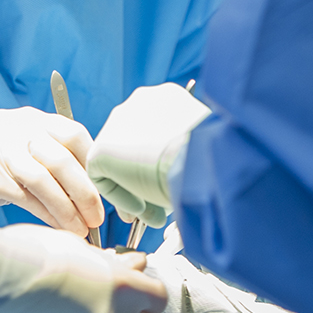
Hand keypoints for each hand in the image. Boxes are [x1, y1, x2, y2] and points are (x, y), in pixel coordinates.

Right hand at [0, 107, 103, 234]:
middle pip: (63, 158)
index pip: (77, 136)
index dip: (96, 167)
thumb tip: (94, 193)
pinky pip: (21, 195)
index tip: (111, 195)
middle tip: (97, 218)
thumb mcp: (25, 151)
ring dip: (65, 207)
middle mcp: (19, 127)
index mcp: (35, 118)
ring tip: (80, 229)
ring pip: (43, 177)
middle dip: (85, 192)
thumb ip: (55, 161)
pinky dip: (43, 213)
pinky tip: (55, 226)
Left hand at [87, 83, 211, 227]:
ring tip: (147, 214)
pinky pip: (105, 178)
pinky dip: (120, 195)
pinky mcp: (101, 148)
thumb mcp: (199, 152)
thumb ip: (183, 159)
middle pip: (135, 144)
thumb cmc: (211, 158)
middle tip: (153, 205)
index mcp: (169, 99)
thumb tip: (174, 184)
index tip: (165, 186)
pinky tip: (140, 209)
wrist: (201, 159)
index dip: (158, 162)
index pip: (157, 132)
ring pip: (119, 161)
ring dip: (132, 189)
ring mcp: (119, 122)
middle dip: (142, 177)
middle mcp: (143, 102)